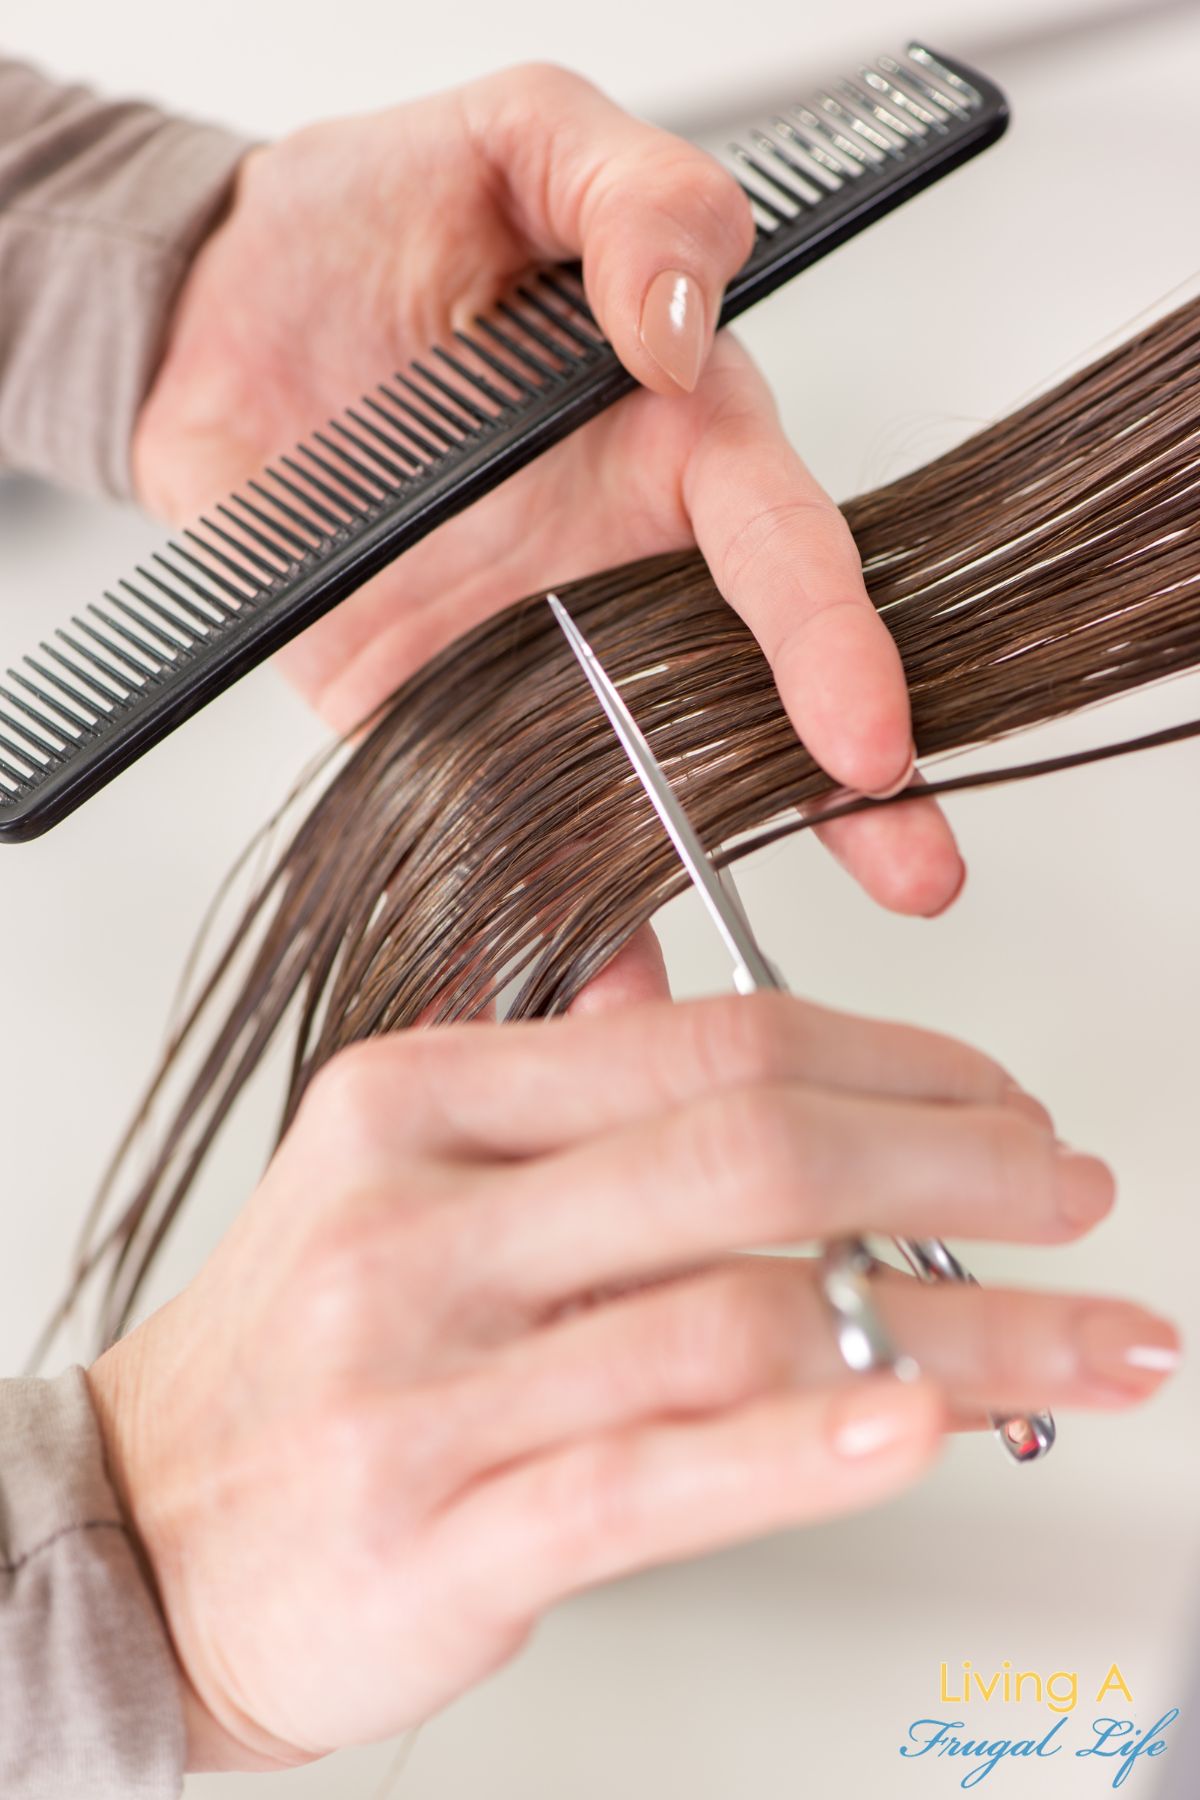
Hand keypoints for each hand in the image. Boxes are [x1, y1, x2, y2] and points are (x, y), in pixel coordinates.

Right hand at [86, 994, 1172, 1772]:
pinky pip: (656, 1474)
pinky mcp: (442, 1531)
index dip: (896, 1062)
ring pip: (742, 1318)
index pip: (704, 1044)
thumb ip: (561, 1093)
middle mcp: (424, 1224)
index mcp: (419, 1103)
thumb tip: (724, 1018)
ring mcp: (428, 1379)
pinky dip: (807, 1447)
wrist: (143, 1532)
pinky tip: (921, 1427)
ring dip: (958, 1329)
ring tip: (1082, 1340)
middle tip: (1070, 1194)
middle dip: (958, 1166)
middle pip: (745, 1154)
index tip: (1002, 1103)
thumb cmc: (301, 1353)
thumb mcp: (398, 1176)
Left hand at [131, 63, 962, 916]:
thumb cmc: (380, 215)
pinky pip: (481, 813)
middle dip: (845, 794)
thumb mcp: (524, 143)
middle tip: (911, 872)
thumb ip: (630, 201)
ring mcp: (524, 646)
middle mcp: (616, 565)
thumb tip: (683, 315)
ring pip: (626, 778)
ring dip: (670, 881)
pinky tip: (537, 988)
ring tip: (705, 1002)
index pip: (783, 549)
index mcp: (670, 446)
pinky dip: (511, 906)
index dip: (835, 640)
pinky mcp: (422, 705)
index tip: (869, 732)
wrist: (214, 306)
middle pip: (750, 694)